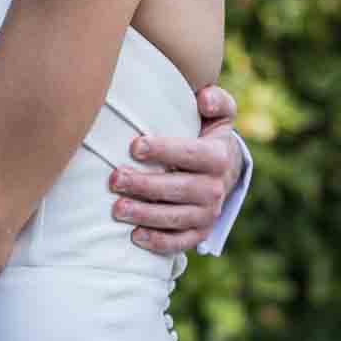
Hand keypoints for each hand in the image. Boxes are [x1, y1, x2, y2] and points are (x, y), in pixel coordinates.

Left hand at [110, 84, 242, 254]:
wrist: (225, 171)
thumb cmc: (210, 135)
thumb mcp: (220, 114)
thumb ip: (216, 100)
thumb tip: (205, 97)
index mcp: (219, 156)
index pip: (191, 154)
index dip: (164, 150)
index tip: (134, 146)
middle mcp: (216, 188)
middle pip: (179, 189)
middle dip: (145, 185)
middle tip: (115, 179)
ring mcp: (208, 214)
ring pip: (175, 218)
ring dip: (145, 214)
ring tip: (117, 208)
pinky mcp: (199, 232)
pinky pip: (180, 242)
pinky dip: (159, 242)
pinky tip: (135, 236)